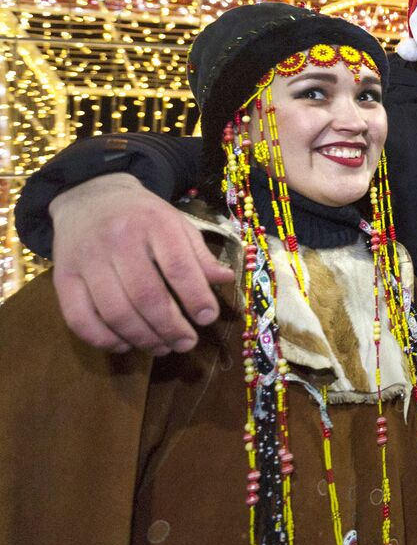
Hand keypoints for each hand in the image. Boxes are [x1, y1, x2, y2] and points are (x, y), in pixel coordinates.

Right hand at [49, 175, 233, 354]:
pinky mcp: (62, 277)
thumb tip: (226, 279)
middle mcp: (118, 240)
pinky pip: (79, 319)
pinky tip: (125, 345)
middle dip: (170, 328)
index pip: (178, 267)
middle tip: (186, 343)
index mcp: (154, 223)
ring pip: (115, 312)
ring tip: (162, 347)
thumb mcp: (177, 223)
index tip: (207, 319)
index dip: (196, 297)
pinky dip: (104, 340)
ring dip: (142, 339)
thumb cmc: (143, 216)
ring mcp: (86, 259)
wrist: (91, 196)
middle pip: (146, 296)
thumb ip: (199, 254)